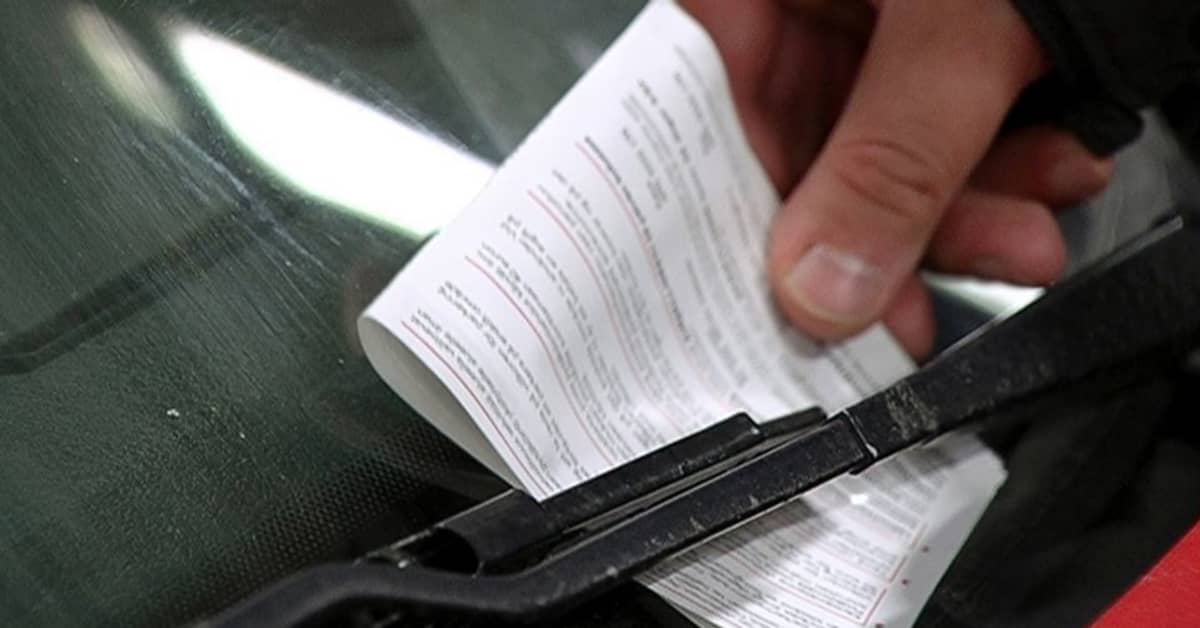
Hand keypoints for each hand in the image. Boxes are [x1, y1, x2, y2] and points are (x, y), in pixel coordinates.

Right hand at [682, 0, 1112, 357]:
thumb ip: (891, 163)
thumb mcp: (957, 25)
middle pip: (801, 149)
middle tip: (913, 305)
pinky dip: (1005, 161)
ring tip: (1027, 232)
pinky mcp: (938, 35)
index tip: (772, 300)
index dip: (729, 219)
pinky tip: (1052, 167)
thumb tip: (826, 289)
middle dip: (883, 231)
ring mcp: (868, 15)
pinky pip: (946, 123)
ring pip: (885, 149)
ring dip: (967, 207)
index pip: (692, 115)